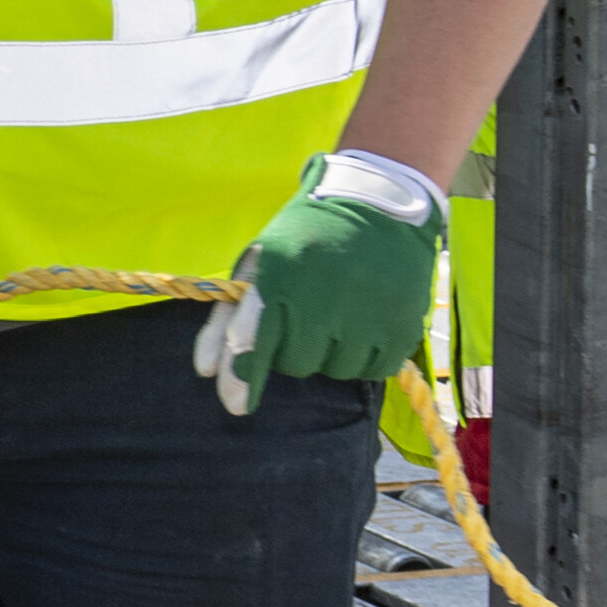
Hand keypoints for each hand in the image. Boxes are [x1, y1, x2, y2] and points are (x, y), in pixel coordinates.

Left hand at [196, 153, 443, 414]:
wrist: (378, 202)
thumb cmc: (306, 236)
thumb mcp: (258, 263)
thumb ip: (226, 318)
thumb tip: (204, 371)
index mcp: (280, 275)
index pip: (254, 341)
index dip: (243, 377)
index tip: (237, 405)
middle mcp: (323, 296)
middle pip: (295, 364)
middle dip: (294, 350)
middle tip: (307, 317)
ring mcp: (366, 312)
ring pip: (334, 370)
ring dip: (330, 354)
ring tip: (339, 313)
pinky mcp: (402, 324)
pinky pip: (373, 370)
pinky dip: (365, 356)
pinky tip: (365, 322)